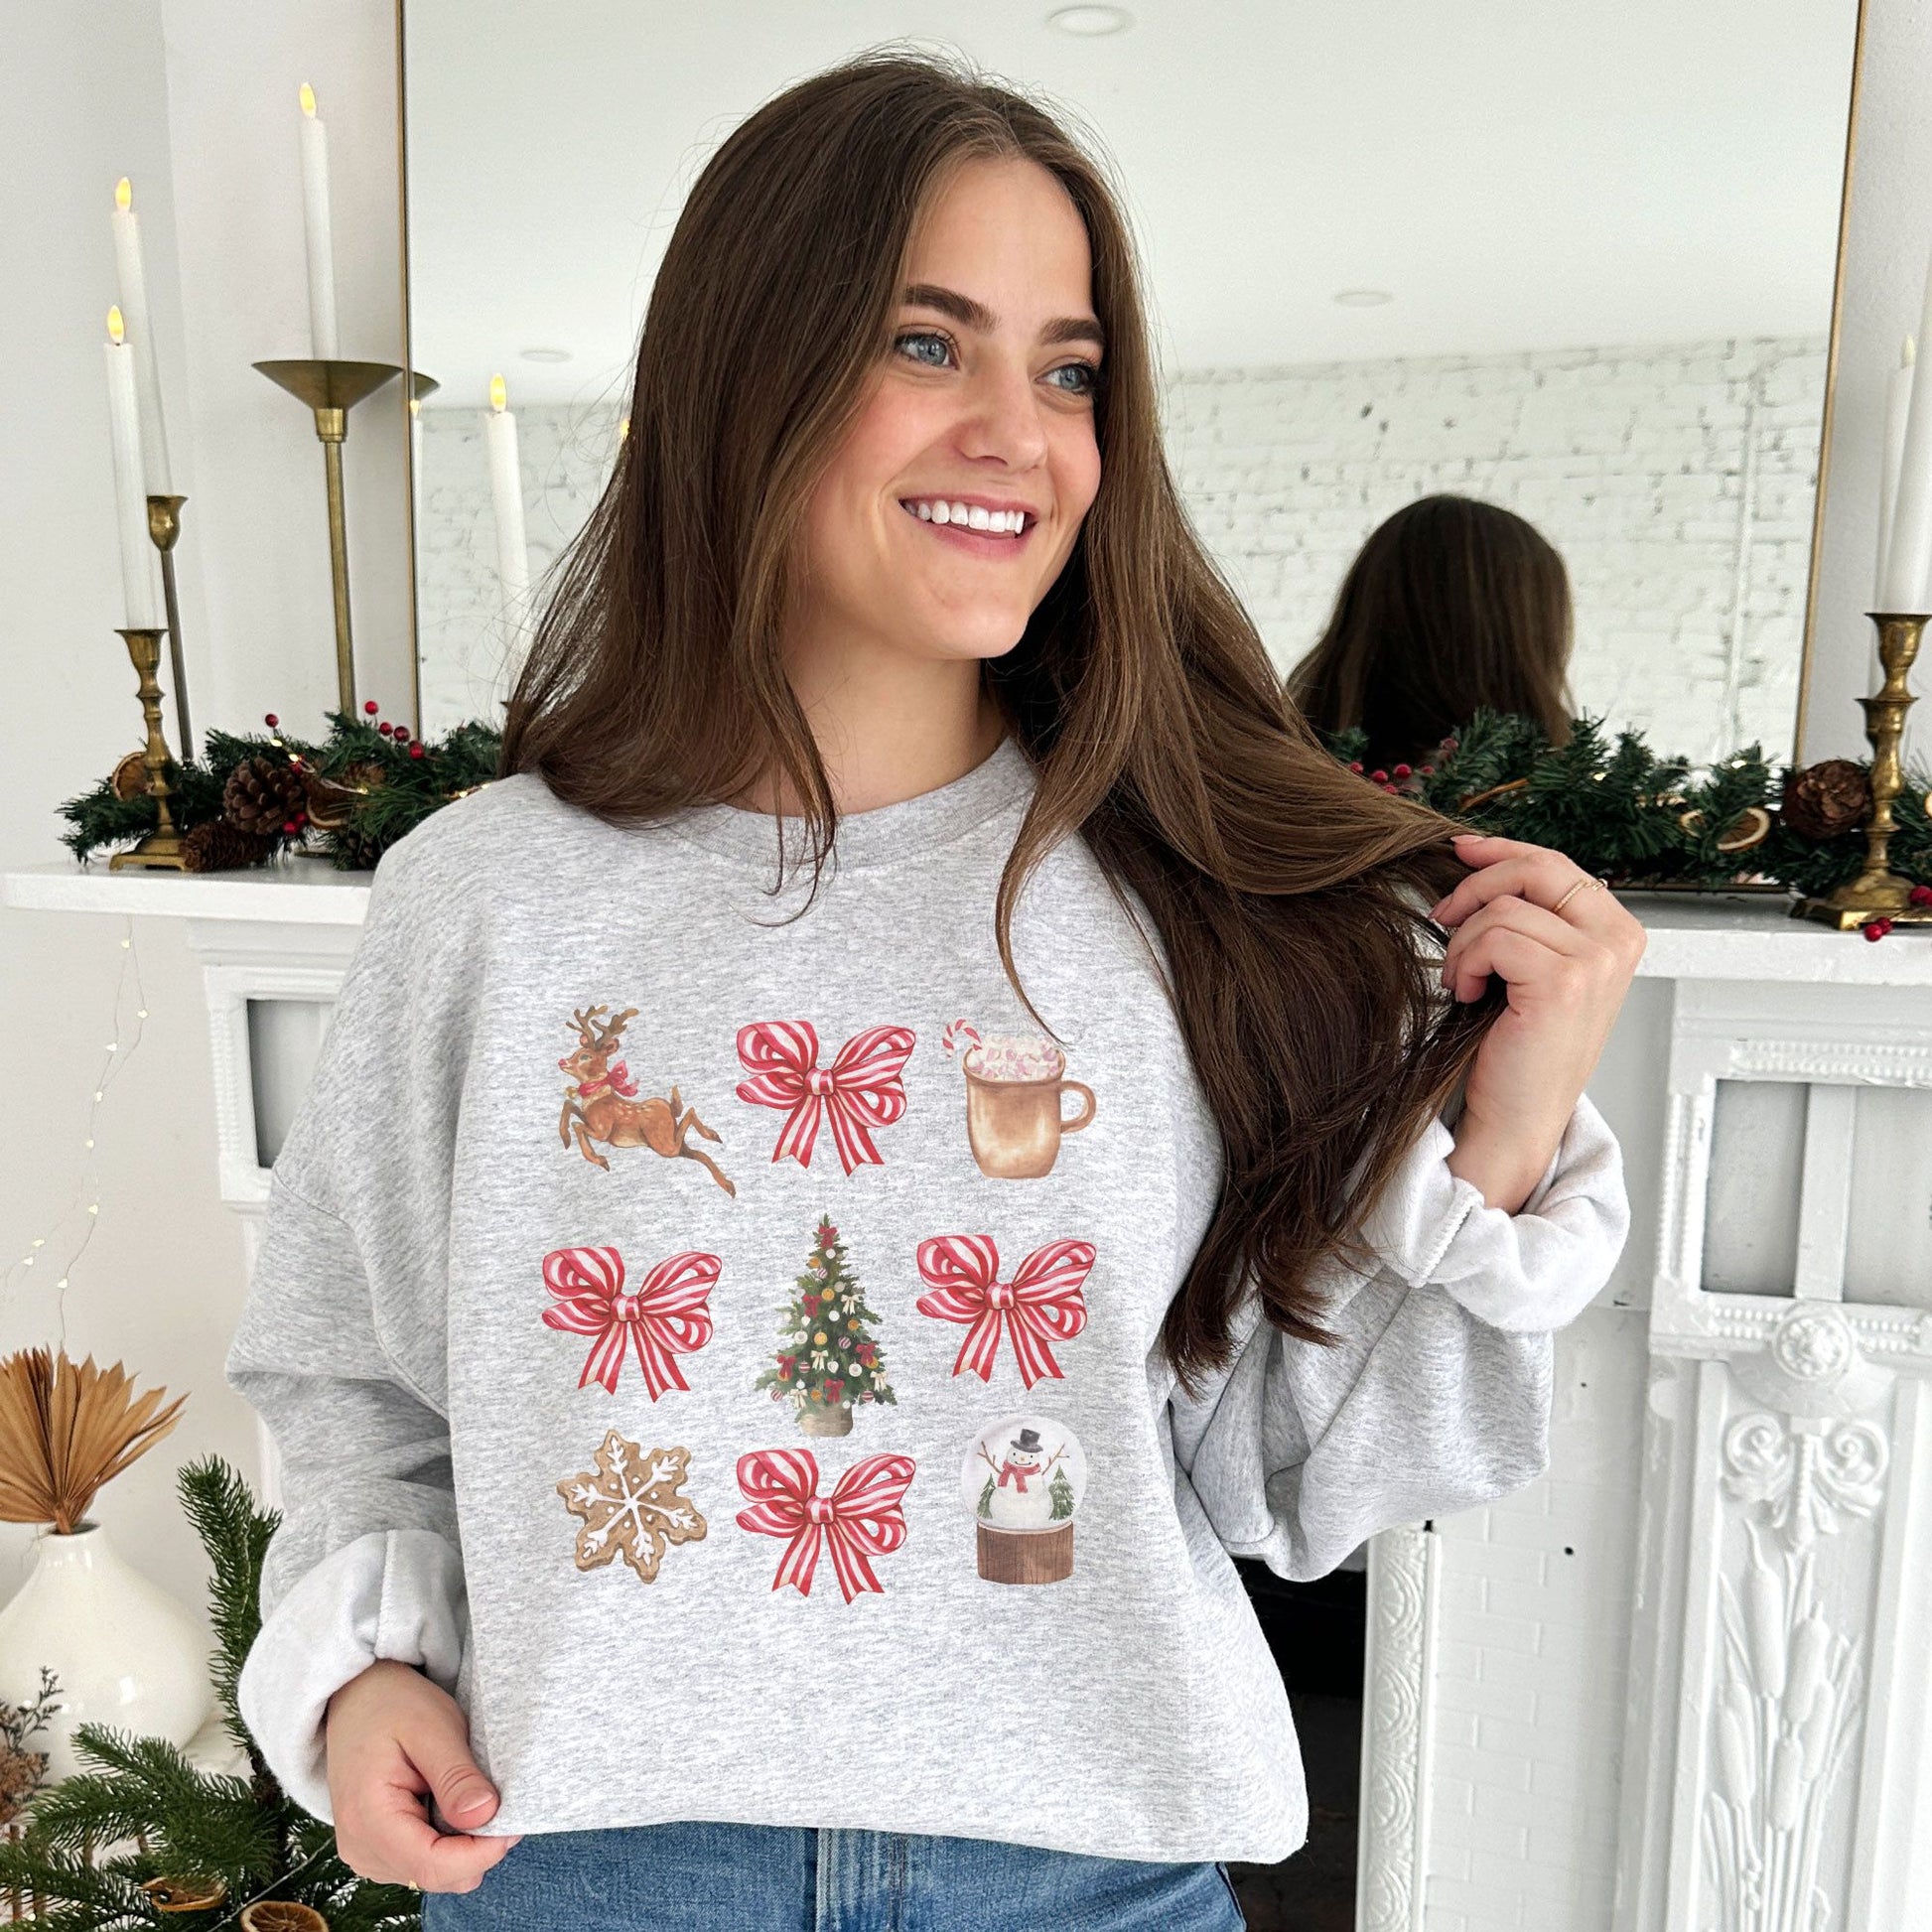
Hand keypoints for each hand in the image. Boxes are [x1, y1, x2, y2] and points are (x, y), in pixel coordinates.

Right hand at [325, 1659, 521, 1893]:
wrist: (358, 1696)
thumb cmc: (393, 1705)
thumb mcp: (432, 1728)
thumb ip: (456, 1776)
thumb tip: (485, 1817)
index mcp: (368, 1818)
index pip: (432, 1865)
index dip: (481, 1852)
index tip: (514, 1822)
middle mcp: (361, 1847)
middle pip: (436, 1875)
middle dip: (477, 1848)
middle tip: (500, 1800)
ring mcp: (366, 1853)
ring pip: (434, 1873)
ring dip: (463, 1844)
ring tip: (468, 1794)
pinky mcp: (377, 1849)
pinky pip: (423, 1862)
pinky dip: (447, 1841)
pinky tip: (449, 1804)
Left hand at [1428, 832, 1644, 1212]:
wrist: (1517, 1116)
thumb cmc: (1517, 1046)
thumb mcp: (1531, 966)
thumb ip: (1528, 914)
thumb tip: (1477, 856)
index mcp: (1617, 931)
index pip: (1556, 863)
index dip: (1501, 851)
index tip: (1460, 849)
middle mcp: (1618, 940)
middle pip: (1536, 868)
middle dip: (1475, 886)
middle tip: (1441, 918)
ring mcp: (1598, 960)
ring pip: (1504, 909)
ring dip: (1463, 943)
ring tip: (1463, 981)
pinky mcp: (1565, 982)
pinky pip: (1494, 937)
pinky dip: (1465, 963)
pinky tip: (1468, 995)